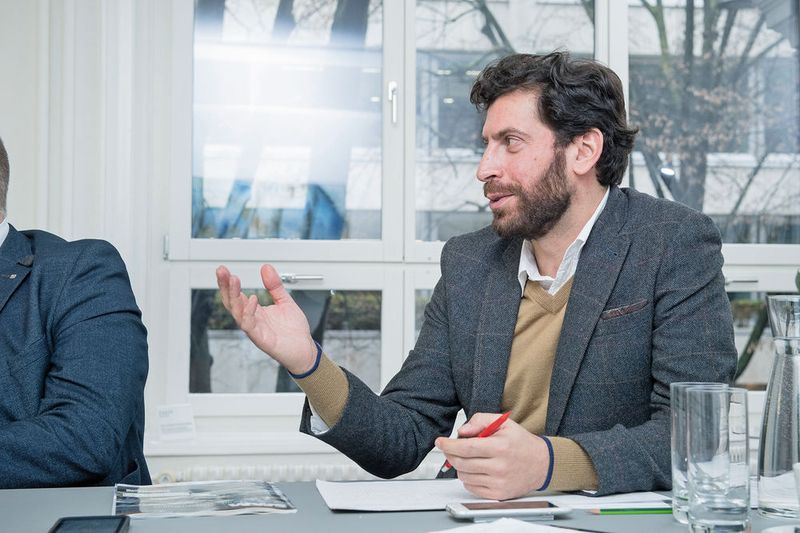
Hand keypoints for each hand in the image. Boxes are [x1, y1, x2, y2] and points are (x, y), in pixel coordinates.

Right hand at [216, 264, 316, 374]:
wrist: (304, 350)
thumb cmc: (294, 330)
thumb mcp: (285, 301)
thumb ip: (275, 286)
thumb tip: (266, 267)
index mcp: (255, 311)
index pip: (236, 296)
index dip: (228, 283)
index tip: (223, 270)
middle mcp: (252, 320)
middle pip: (232, 302)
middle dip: (225, 287)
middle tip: (222, 271)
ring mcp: (255, 330)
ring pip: (237, 313)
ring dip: (234, 296)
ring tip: (233, 280)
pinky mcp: (261, 339)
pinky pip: (250, 325)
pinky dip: (249, 312)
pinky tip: (252, 300)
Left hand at [435, 413, 549, 499]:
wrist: (542, 463)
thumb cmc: (521, 442)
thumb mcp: (503, 422)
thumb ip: (480, 421)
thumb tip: (461, 432)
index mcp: (500, 447)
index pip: (466, 447)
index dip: (449, 445)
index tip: (440, 442)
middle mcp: (499, 467)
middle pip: (462, 463)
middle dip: (451, 454)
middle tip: (450, 449)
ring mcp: (499, 482)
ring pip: (464, 476)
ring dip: (460, 466)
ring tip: (469, 458)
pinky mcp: (498, 494)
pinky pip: (471, 488)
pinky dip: (468, 478)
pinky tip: (476, 469)